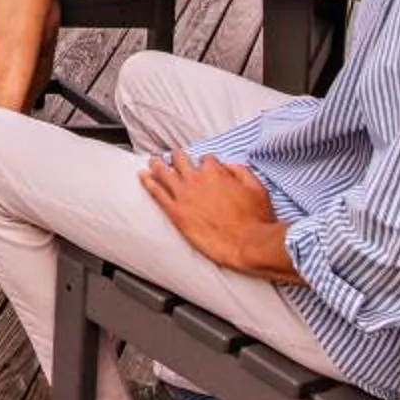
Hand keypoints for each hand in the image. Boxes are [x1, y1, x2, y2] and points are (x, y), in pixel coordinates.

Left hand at [142, 151, 294, 279]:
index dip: (206, 163)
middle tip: (173, 155)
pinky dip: (148, 182)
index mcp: (215, 172)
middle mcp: (196, 180)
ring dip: (157, 164)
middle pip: (181, 160)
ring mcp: (184, 196)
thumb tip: (229, 166)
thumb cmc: (255, 219)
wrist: (247, 243)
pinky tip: (142, 176)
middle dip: (177, 156)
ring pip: (164, 172)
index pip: (206, 159)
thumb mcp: (257, 188)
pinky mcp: (176, 213)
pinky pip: (157, 193)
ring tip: (152, 160)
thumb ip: (241, 172)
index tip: (205, 167)